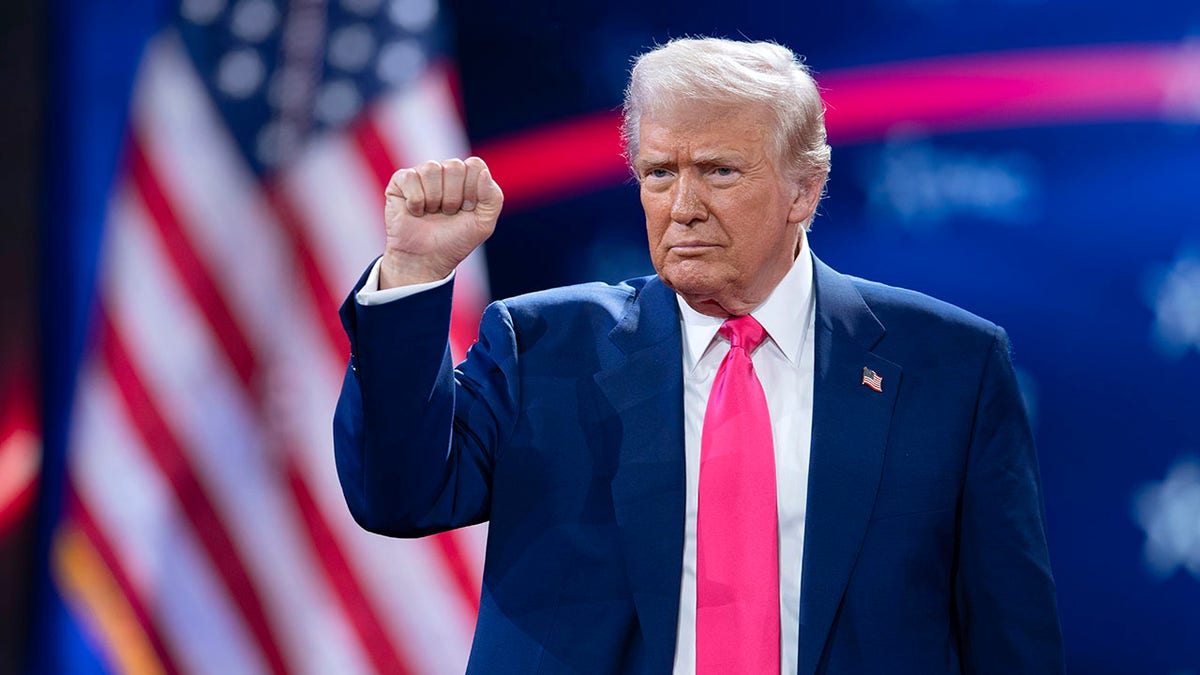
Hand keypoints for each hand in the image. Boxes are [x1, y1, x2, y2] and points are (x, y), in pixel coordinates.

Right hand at [380, 157, 502, 287]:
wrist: (426, 259)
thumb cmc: (455, 240)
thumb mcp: (484, 224)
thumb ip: (493, 197)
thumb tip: (484, 172)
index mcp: (466, 177)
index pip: (475, 165)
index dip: (472, 190)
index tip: (466, 209)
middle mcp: (444, 172)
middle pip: (454, 166)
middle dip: (453, 197)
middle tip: (447, 213)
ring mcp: (422, 174)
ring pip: (432, 168)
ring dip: (434, 199)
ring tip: (431, 213)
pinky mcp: (401, 181)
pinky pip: (410, 177)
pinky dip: (415, 201)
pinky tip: (415, 211)